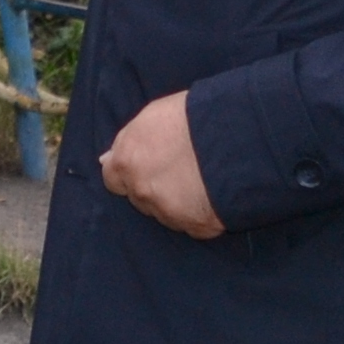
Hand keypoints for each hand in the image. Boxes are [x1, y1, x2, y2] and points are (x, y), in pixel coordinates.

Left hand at [100, 92, 223, 238]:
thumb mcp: (154, 117)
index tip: (147, 167)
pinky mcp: (197, 226)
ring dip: (179, 203)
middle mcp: (142, 190)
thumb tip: (105, 159)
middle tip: (182, 171)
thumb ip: (128, 142)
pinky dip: (203, 214)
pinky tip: (216, 196)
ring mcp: (169, 212)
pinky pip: (195, 225)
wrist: (238, 138)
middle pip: (141, 197)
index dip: (130, 173)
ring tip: (203, 181)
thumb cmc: (195, 117)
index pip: (113, 178)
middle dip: (155, 188)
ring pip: (167, 213)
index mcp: (127, 161)